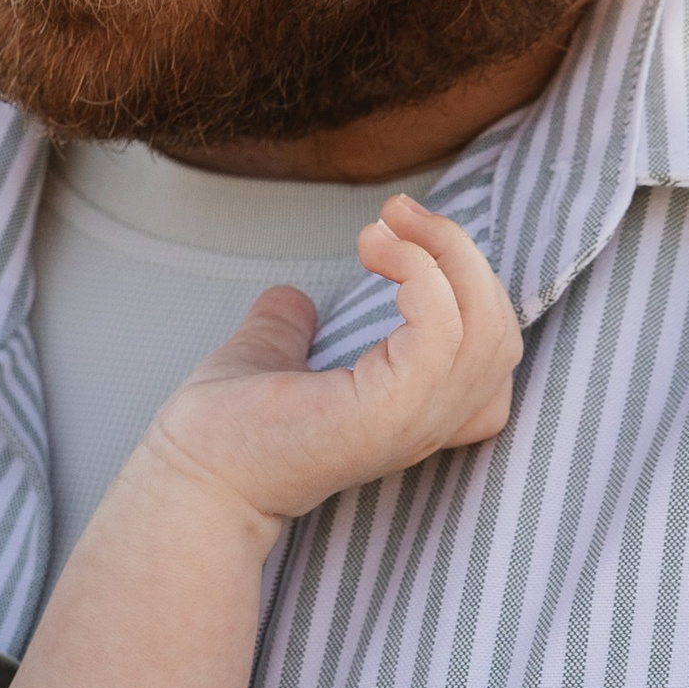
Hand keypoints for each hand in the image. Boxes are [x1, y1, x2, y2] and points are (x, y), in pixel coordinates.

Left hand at [146, 194, 521, 535]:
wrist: (191, 475)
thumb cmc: (222, 434)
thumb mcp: (267, 359)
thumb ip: (288, 329)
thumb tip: (291, 300)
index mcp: (411, 411)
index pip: (488, 349)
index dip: (466, 285)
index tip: (403, 235)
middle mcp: (426, 423)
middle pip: (498, 333)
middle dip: (461, 255)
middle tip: (398, 212)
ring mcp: (413, 422)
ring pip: (484, 328)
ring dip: (442, 256)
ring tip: (379, 229)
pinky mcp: (388, 413)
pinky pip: (443, 333)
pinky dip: (423, 278)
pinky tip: (377, 254)